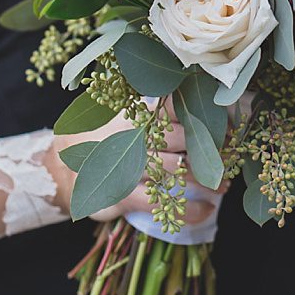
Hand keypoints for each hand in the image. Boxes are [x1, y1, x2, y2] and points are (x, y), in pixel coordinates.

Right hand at [47, 103, 225, 224]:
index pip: (176, 106)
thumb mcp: (118, 112)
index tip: (232, 125)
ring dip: (207, 181)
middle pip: (182, 138)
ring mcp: (127, 165)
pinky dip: (188, 211)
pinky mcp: (123, 194)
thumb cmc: (100, 138)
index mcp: (136, 111)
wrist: (61, 170)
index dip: (206, 115)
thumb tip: (192, 84)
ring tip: (225, 186)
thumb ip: (149, 101)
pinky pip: (162, 204)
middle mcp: (133, 135)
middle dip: (212, 149)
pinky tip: (207, 211)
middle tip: (233, 158)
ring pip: (176, 171)